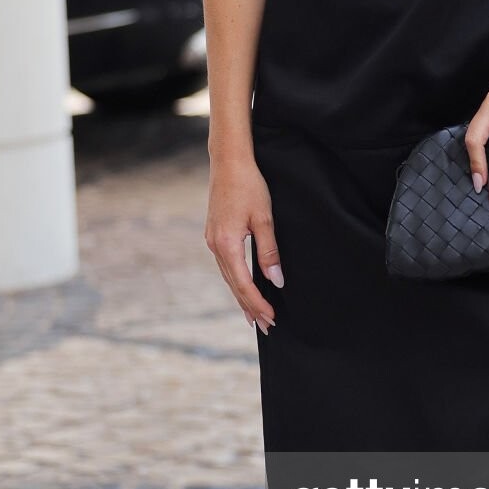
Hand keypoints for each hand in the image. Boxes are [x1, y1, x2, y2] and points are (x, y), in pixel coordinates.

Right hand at [205, 152, 281, 331]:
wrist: (228, 162)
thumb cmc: (249, 185)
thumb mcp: (265, 218)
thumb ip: (269, 251)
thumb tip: (276, 280)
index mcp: (227, 244)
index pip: (243, 284)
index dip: (258, 303)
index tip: (271, 319)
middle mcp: (215, 245)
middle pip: (233, 285)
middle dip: (250, 307)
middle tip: (266, 327)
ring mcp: (212, 240)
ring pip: (228, 277)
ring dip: (242, 297)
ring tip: (254, 316)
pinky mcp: (214, 234)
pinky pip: (226, 266)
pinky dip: (235, 281)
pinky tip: (243, 288)